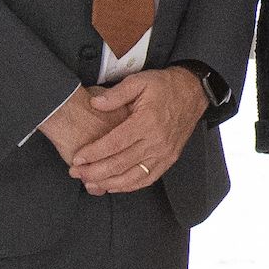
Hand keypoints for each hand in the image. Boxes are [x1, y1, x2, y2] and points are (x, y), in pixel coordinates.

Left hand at [50, 67, 207, 195]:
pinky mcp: (169, 159)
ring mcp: (164, 153)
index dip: (94, 153)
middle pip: (121, 163)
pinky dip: (129, 186)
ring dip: (109, 183)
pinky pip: (147, 179)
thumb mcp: (139, 81)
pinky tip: (113, 186)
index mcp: (146, 121)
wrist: (193, 93)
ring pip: (133, 176)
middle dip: (95, 172)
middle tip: (76, 173)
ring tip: (89, 184)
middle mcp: (156, 141)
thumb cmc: (164, 86)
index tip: (77, 159)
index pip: (114, 143)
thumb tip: (95, 103)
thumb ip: (116, 94)